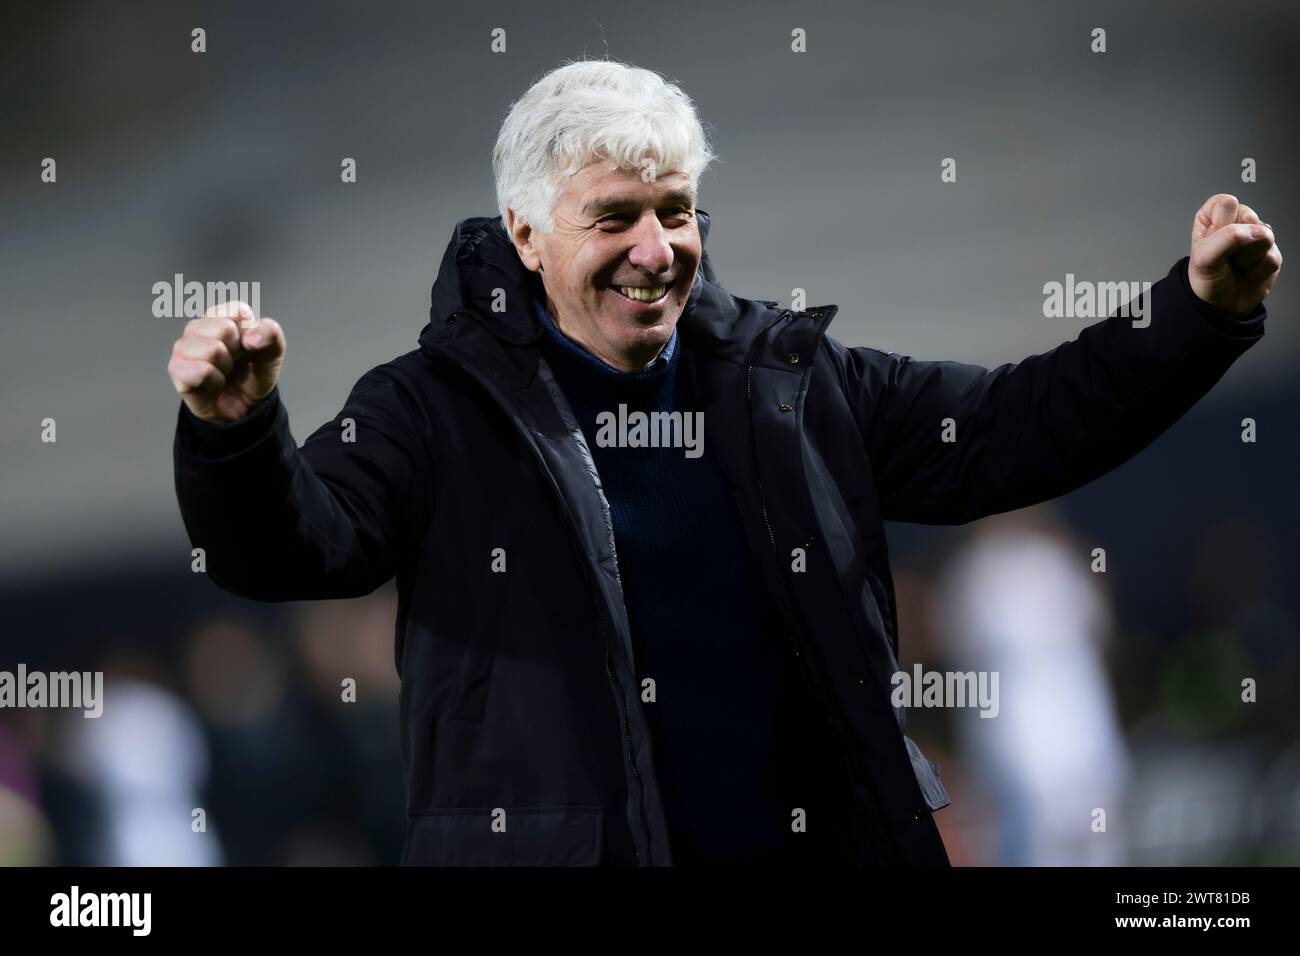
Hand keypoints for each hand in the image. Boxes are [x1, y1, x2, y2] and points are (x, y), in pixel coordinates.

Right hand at [167, 300, 285, 422]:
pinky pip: (201, 370)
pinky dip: (214, 381)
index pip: (238, 311)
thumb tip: (250, 337)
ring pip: (213, 349)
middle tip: (234, 362)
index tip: (248, 347)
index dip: (251, 334)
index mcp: (222, 315)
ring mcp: (184, 347)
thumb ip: (271, 334)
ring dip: (225, 368)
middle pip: (224, 328)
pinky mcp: (176, 368)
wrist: (244, 407)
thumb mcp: (273, 352)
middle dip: (237, 351)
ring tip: (223, 372)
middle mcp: (199, 327)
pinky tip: (213, 383)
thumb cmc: (253, 374)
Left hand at [1188, 193, 1282, 317]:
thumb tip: (1258, 230)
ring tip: (1236, 265)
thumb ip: (1227, 237)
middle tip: (1225, 255)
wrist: (1220, 305)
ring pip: (1264, 236)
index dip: (1221, 224)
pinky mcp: (1271, 252)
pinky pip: (1272, 256)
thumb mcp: (1204, 257)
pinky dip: (1257, 271)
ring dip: (1247, 257)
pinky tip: (1248, 273)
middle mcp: (1236, 223)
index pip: (1225, 202)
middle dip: (1236, 241)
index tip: (1212, 240)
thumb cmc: (1207, 278)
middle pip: (1249, 216)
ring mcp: (1256, 237)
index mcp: (1213, 217)